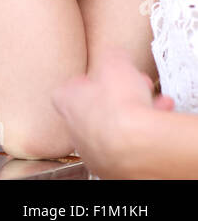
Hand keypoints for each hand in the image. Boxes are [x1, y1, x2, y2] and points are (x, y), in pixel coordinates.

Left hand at [51, 47, 173, 177]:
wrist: (134, 143)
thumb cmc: (118, 103)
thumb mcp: (114, 61)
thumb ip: (111, 55)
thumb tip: (114, 53)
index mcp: (64, 100)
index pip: (70, 86)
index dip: (93, 79)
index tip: (108, 76)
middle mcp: (73, 127)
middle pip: (96, 108)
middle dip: (120, 97)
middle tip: (138, 89)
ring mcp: (92, 149)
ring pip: (114, 128)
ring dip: (135, 115)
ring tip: (155, 106)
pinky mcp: (112, 167)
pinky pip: (127, 147)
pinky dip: (141, 136)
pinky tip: (156, 127)